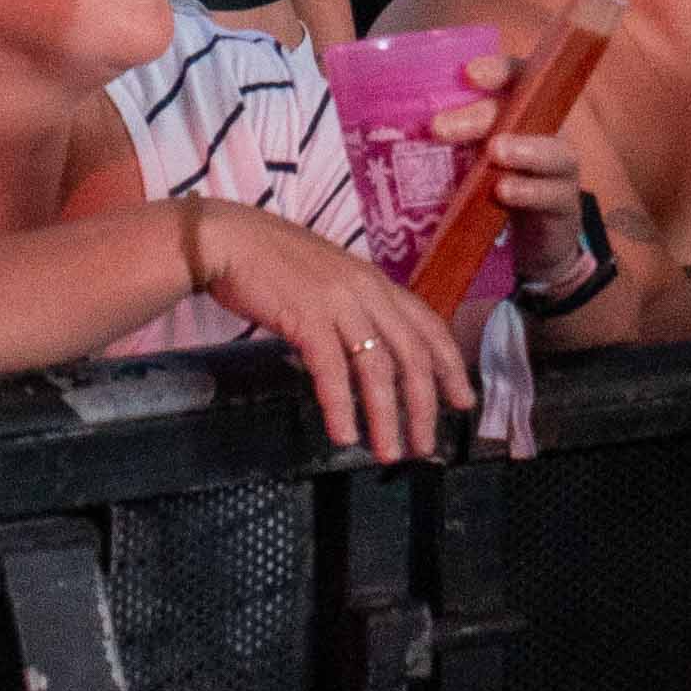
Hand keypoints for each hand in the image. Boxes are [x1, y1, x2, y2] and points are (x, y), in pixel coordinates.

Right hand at [183, 198, 476, 460]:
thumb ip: (356, 307)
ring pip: (377, 369)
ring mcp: (337, 302)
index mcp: (374, 280)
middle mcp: (365, 290)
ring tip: (388, 453)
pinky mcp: (306, 316)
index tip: (464, 400)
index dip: (450, 365)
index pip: (428, 324)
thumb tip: (372, 350)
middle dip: (423, 406)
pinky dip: (340, 406)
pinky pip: (331, 370)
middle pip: (411, 354)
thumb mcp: (329, 278)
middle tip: (425, 446)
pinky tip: (343, 434)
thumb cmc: (272, 260)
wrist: (227, 238)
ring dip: (386, 417)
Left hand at [433, 50, 594, 295]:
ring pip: (552, 151)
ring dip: (523, 149)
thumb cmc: (494, 190)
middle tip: (440, 128)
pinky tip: (504, 191)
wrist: (533, 243)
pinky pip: (552, 194)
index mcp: (520, 113)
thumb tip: (390, 133)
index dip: (497, 70)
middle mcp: (545, 133)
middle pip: (523, 111)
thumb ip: (448, 144)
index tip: (468, 73)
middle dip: (481, 116)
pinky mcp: (563, 205)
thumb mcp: (469, 161)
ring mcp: (559, 169)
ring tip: (495, 152)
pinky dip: (529, 191)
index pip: (516, 77)